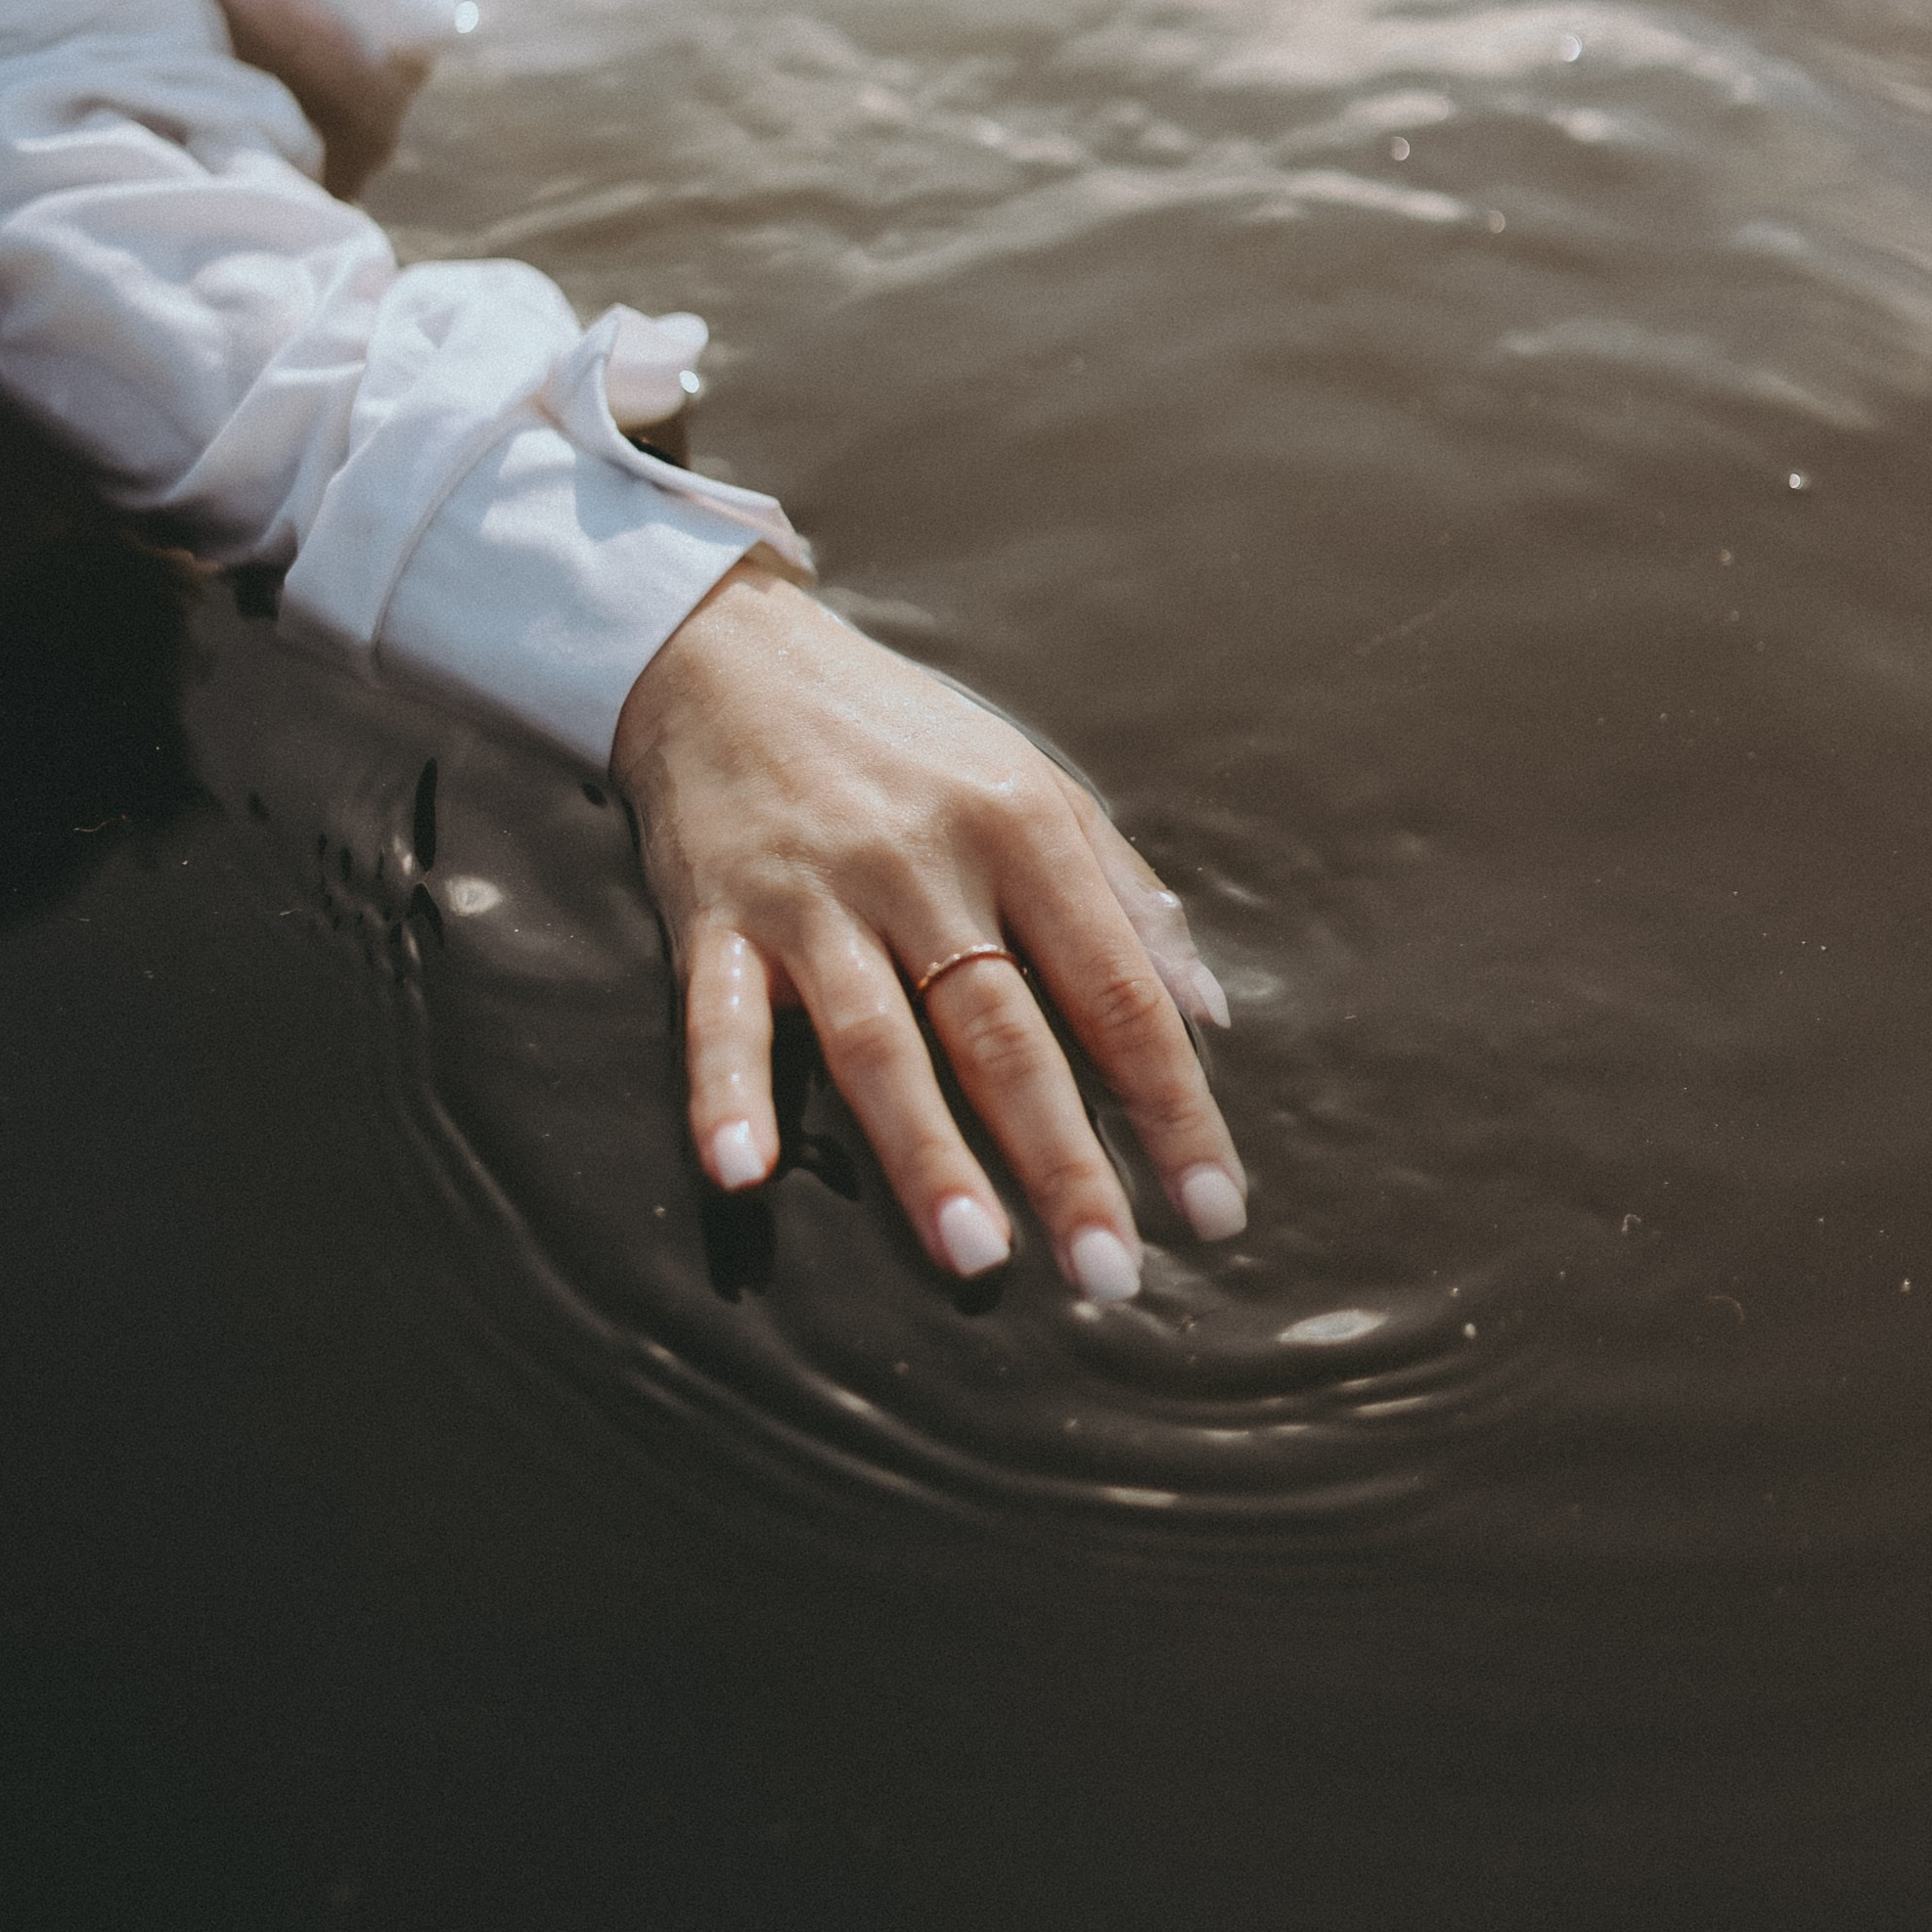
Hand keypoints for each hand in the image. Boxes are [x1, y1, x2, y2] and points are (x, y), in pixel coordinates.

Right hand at [610, 559, 1247, 1300]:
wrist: (729, 656)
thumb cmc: (901, 735)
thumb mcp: (1032, 781)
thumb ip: (1124, 894)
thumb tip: (1210, 1015)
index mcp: (1020, 827)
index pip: (1116, 988)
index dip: (1173, 1104)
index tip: (1215, 1211)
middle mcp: (923, 863)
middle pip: (1006, 1032)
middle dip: (1063, 1160)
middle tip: (1110, 1275)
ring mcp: (814, 894)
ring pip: (879, 1039)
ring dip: (926, 1153)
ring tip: (976, 1256)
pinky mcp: (716, 915)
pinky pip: (718, 1015)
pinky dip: (727, 1093)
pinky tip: (743, 1173)